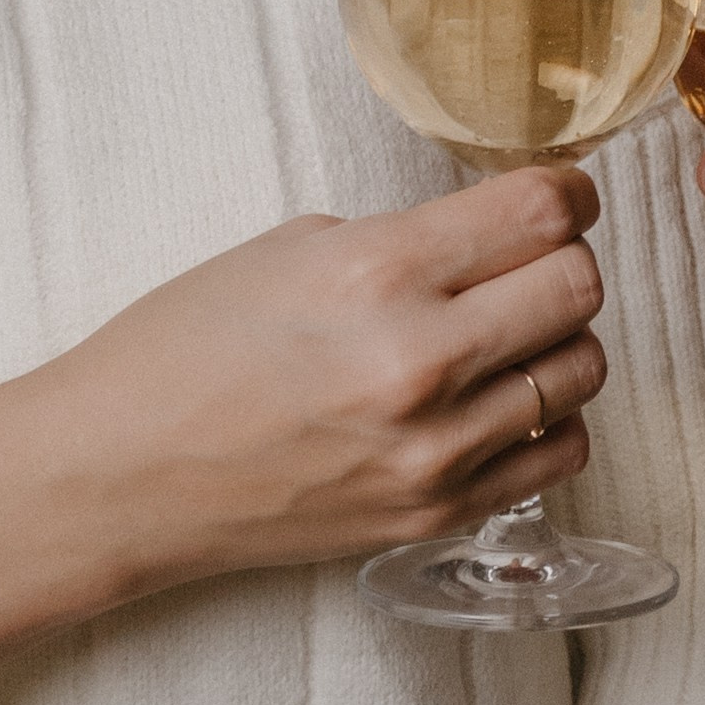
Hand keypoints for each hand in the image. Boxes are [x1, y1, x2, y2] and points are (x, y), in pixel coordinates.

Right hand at [0, 167, 607, 704]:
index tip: (563, 191)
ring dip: (558, 339)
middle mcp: (420, 360)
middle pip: (579, 286)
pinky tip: (500, 398)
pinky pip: (560, 452)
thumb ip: (407, 239)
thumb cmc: (188, 346)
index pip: (543, 213)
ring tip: (507, 330)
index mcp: (379, 271)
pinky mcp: (436, 514)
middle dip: (565, 258)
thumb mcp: (295, 248)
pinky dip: (547, 417)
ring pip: (582, 370)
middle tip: (532, 257)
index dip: (569, 190)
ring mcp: (434, 449)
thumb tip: (495, 235)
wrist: (121, 473)